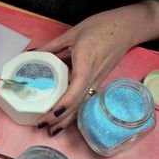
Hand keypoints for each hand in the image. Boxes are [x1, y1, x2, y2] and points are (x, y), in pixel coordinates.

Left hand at [36, 10, 133, 134]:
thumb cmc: (100, 27)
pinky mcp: (97, 81)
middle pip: (77, 104)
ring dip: (68, 119)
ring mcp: (97, 81)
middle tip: (43, 126)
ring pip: (82, 105)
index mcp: (86, 64)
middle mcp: (93, 78)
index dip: (64, 104)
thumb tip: (33, 53)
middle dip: (61, 118)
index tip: (52, 114)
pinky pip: (85, 99)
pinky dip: (74, 110)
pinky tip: (65, 117)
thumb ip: (52, 46)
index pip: (76, 89)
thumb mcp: (72, 34)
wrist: (125, 28)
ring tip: (53, 130)